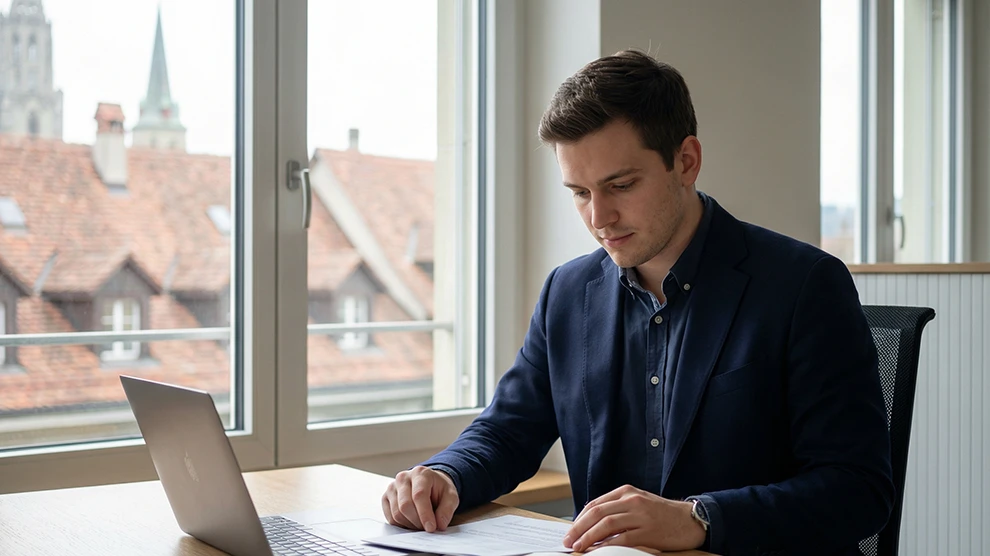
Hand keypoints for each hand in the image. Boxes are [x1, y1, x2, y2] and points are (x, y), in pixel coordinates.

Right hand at [381, 466, 459, 532]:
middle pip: (405, 506)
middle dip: (418, 522)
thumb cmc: (439, 489)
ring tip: (421, 524)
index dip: (425, 514)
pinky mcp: (386, 498)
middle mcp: (403, 478)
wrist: (429, 483)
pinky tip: (412, 522)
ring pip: (397, 514)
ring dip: (410, 525)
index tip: (431, 528)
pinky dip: (402, 525)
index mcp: (420, 473)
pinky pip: (391, 518)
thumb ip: (447, 510)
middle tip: (428, 528)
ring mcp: (392, 487)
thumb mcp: (451, 496)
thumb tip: (439, 525)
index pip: (419, 495)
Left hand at [562, 485, 705, 552]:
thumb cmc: (662, 514)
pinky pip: (622, 538)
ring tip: (578, 547)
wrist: (691, 520)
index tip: (570, 531)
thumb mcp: (638, 502)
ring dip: (588, 537)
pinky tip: (598, 550)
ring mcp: (640, 515)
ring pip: (606, 524)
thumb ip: (617, 508)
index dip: (579, 518)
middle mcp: (632, 500)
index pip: (595, 504)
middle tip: (569, 540)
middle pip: (597, 512)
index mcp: (626, 491)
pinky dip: (607, 545)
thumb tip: (591, 524)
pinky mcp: (649, 531)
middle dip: (578, 528)